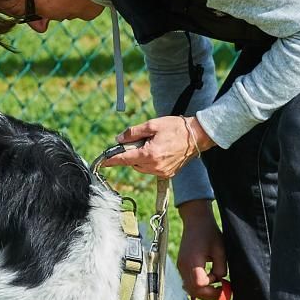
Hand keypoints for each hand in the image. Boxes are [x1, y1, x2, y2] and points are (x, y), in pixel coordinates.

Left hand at [100, 115, 214, 177]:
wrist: (197, 136)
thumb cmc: (176, 128)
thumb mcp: (152, 125)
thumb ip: (133, 132)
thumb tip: (118, 139)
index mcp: (150, 154)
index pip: (125, 159)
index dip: (112, 160)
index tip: (102, 162)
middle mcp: (155, 166)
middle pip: (133, 163)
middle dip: (131, 153)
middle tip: (140, 140)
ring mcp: (162, 172)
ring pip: (141, 167)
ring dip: (140, 158)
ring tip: (153, 144)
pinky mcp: (168, 174)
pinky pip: (152, 169)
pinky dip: (150, 161)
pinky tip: (159, 150)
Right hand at [176, 199, 225, 299]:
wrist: (195, 220)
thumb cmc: (209, 232)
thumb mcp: (220, 250)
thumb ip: (221, 268)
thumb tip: (220, 280)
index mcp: (193, 262)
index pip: (200, 285)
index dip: (212, 289)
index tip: (223, 285)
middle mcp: (183, 266)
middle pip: (193, 291)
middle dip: (209, 294)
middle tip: (222, 290)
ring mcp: (180, 267)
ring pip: (190, 289)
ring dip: (204, 291)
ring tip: (217, 284)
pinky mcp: (181, 266)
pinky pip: (188, 282)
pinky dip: (198, 285)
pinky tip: (209, 279)